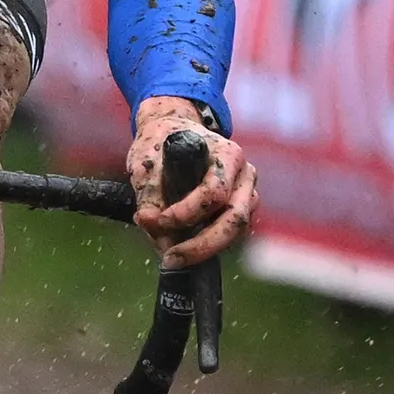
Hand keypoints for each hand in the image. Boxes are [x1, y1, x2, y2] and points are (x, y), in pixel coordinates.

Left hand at [129, 95, 255, 269]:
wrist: (173, 133)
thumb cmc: (160, 145)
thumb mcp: (146, 164)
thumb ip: (149, 195)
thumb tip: (152, 226)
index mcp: (227, 154)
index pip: (214, 191)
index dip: (187, 212)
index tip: (157, 220)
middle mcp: (244, 174)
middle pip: (235, 219)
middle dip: (202, 245)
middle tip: (171, 259)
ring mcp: (246, 193)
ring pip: (236, 231)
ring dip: (203, 249)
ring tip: (170, 257)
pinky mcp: (241, 210)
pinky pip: (229, 234)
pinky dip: (205, 245)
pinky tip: (180, 247)